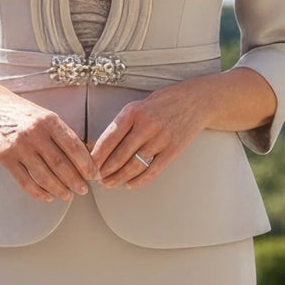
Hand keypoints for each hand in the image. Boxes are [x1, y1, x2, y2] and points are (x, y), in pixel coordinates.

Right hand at [0, 87, 99, 202]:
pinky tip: (48, 197)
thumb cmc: (25, 115)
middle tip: (84, 190)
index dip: (86, 164)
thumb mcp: (46, 117)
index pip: (74, 147)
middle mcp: (34, 134)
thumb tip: (86, 156)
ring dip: (59, 189)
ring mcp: (18, 147)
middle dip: (75, 181)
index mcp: (49, 121)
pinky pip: (25, 181)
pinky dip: (38, 193)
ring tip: (68, 195)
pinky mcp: (5, 158)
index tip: (94, 175)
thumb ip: (63, 134)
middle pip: (60, 164)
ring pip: (44, 176)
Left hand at [91, 81, 211, 187]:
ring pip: (134, 165)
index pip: (109, 138)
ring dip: (119, 177)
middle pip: (119, 155)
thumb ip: (123, 123)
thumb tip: (99, 144)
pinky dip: (140, 180)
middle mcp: (146, 125)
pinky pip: (153, 170)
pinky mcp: (173, 149)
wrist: (197, 100)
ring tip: (109, 183)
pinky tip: (130, 184)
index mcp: (133, 112)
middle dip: (105, 170)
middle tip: (96, 178)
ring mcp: (161, 138)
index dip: (96, 155)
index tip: (87, 165)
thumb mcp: (139, 105)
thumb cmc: (164, 102)